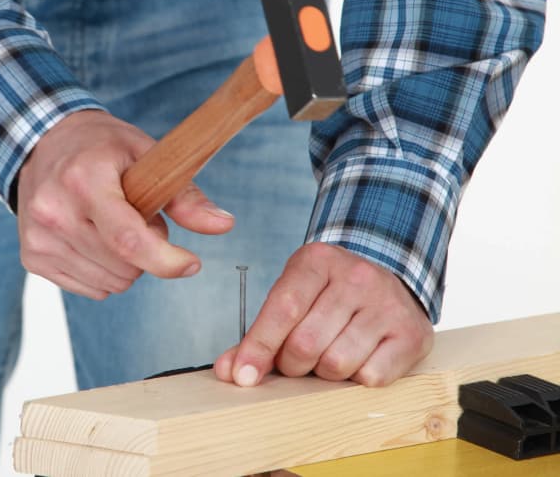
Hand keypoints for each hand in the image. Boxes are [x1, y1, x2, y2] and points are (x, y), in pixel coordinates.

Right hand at [16, 110, 235, 299]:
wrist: (42, 144)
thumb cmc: (98, 147)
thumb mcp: (145, 153)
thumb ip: (184, 194)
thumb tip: (223, 225)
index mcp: (83, 180)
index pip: (128, 240)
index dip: (166, 261)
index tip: (191, 263)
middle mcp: (54, 211)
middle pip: (124, 266)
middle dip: (147, 252)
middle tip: (138, 217)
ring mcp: (39, 237)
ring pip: (110, 283)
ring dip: (125, 264)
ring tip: (113, 225)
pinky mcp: (33, 257)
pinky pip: (90, 288)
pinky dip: (104, 271)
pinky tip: (94, 238)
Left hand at [214, 242, 433, 386]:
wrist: (389, 278)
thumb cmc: (329, 295)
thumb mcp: (293, 296)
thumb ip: (259, 334)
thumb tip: (228, 371)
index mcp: (317, 260)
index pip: (282, 309)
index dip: (258, 347)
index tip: (242, 377)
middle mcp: (356, 277)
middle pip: (306, 343)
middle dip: (292, 364)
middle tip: (296, 360)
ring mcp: (388, 304)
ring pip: (337, 364)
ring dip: (324, 373)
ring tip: (328, 356)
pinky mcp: (412, 334)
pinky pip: (371, 378)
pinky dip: (357, 379)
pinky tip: (358, 359)